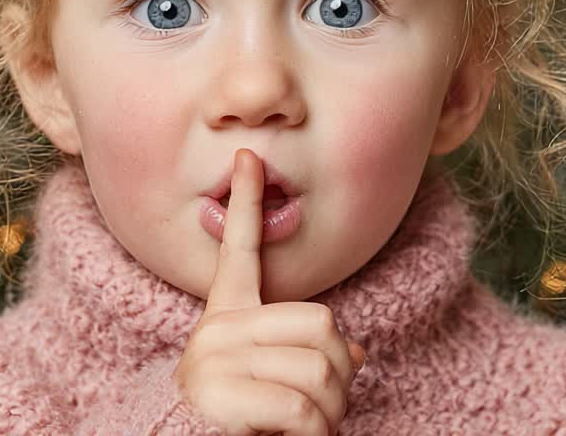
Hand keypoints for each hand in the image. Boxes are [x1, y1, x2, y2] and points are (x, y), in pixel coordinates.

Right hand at [173, 149, 365, 435]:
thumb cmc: (241, 425)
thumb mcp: (274, 384)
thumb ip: (305, 356)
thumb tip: (354, 353)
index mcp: (226, 319)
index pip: (239, 252)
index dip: (247, 203)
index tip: (249, 156)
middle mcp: (215, 330)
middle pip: (320, 323)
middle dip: (340, 375)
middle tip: (324, 409)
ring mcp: (212, 359)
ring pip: (317, 368)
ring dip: (330, 412)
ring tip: (310, 429)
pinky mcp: (216, 393)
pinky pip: (298, 405)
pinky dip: (314, 433)